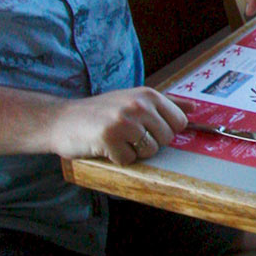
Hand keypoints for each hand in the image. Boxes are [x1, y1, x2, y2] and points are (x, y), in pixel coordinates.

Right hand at [46, 88, 189, 164]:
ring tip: (117, 140)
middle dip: (149, 143)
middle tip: (128, 135)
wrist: (61, 120)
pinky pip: (129, 160)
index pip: (179, 122)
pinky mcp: (109, 139)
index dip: (165, 131)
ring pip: (150, 151)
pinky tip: (105, 147)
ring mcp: (124, 121)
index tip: (147, 129)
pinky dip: (117, 159)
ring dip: (134, 152)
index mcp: (148, 95)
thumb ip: (166, 104)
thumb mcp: (134, 99)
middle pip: (166, 139)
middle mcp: (138, 105)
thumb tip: (194, 108)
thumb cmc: (101, 112)